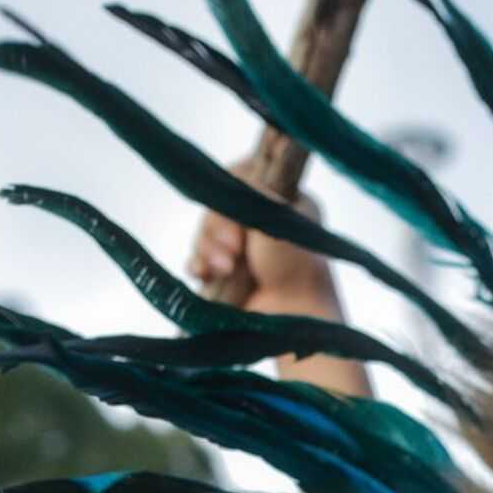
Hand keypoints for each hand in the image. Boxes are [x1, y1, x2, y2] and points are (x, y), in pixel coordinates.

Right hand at [187, 155, 341, 319]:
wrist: (292, 318)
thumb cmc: (295, 267)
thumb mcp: (276, 218)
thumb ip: (252, 191)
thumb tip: (235, 178)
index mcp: (283, 200)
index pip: (243, 174)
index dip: (230, 188)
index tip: (236, 207)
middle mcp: (261, 221)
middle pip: (217, 206)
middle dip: (218, 227)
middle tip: (235, 250)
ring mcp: (242, 249)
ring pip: (204, 233)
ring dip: (209, 249)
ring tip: (226, 269)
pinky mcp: (226, 274)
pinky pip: (197, 259)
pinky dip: (198, 265)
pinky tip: (206, 274)